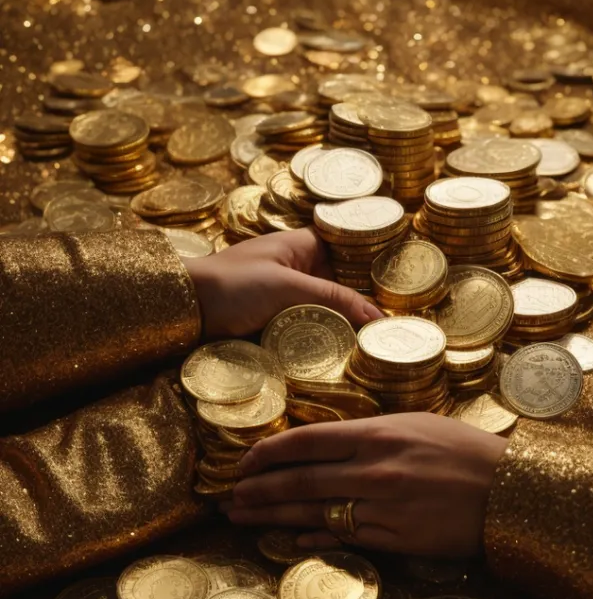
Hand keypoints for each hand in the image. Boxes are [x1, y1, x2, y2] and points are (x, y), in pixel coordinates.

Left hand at [184, 227, 381, 336]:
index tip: (404, 283)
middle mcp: (298, 268)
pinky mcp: (275, 323)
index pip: (350, 247)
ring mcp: (286, 297)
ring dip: (344, 324)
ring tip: (380, 342)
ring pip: (326, 309)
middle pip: (342, 283)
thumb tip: (379, 318)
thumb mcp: (288, 287)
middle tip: (398, 323)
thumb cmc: (232, 285)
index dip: (374, 263)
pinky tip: (346, 354)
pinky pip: (307, 329)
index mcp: (302, 245)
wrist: (183, 310)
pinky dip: (323, 338)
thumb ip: (334, 299)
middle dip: (364, 302)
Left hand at [222, 413, 508, 555]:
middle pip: (301, 479)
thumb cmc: (470, 453)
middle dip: (258, 489)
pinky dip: (314, 537)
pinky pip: (346, 539)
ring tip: (243, 518)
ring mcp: (385, 506)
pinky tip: (291, 537)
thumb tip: (329, 444)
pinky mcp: (397, 539)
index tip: (244, 461)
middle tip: (228, 497)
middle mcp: (376, 468)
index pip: (308, 440)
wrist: (514, 492)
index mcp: (380, 433)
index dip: (270, 452)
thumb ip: (373, 435)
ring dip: (274, 515)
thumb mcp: (419, 426)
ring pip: (316, 511)